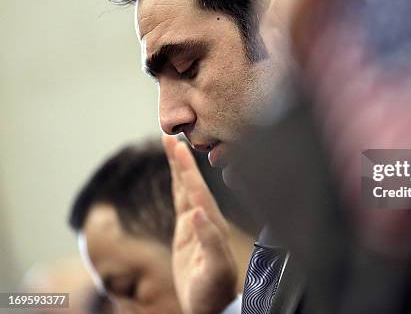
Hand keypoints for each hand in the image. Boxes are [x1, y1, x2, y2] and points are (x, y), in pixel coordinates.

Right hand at [163, 136, 237, 313]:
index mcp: (211, 224)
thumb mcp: (216, 268)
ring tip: (172, 147)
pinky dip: (178, 187)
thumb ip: (210, 240)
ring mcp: (196, 225)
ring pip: (185, 190)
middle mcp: (205, 220)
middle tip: (170, 136)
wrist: (213, 307)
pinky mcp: (187, 233)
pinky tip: (177, 177)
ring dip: (179, 169)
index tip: (179, 146)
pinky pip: (181, 203)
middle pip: (190, 183)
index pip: (197, 190)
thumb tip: (198, 213)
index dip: (187, 168)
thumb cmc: (215, 291)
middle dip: (181, 160)